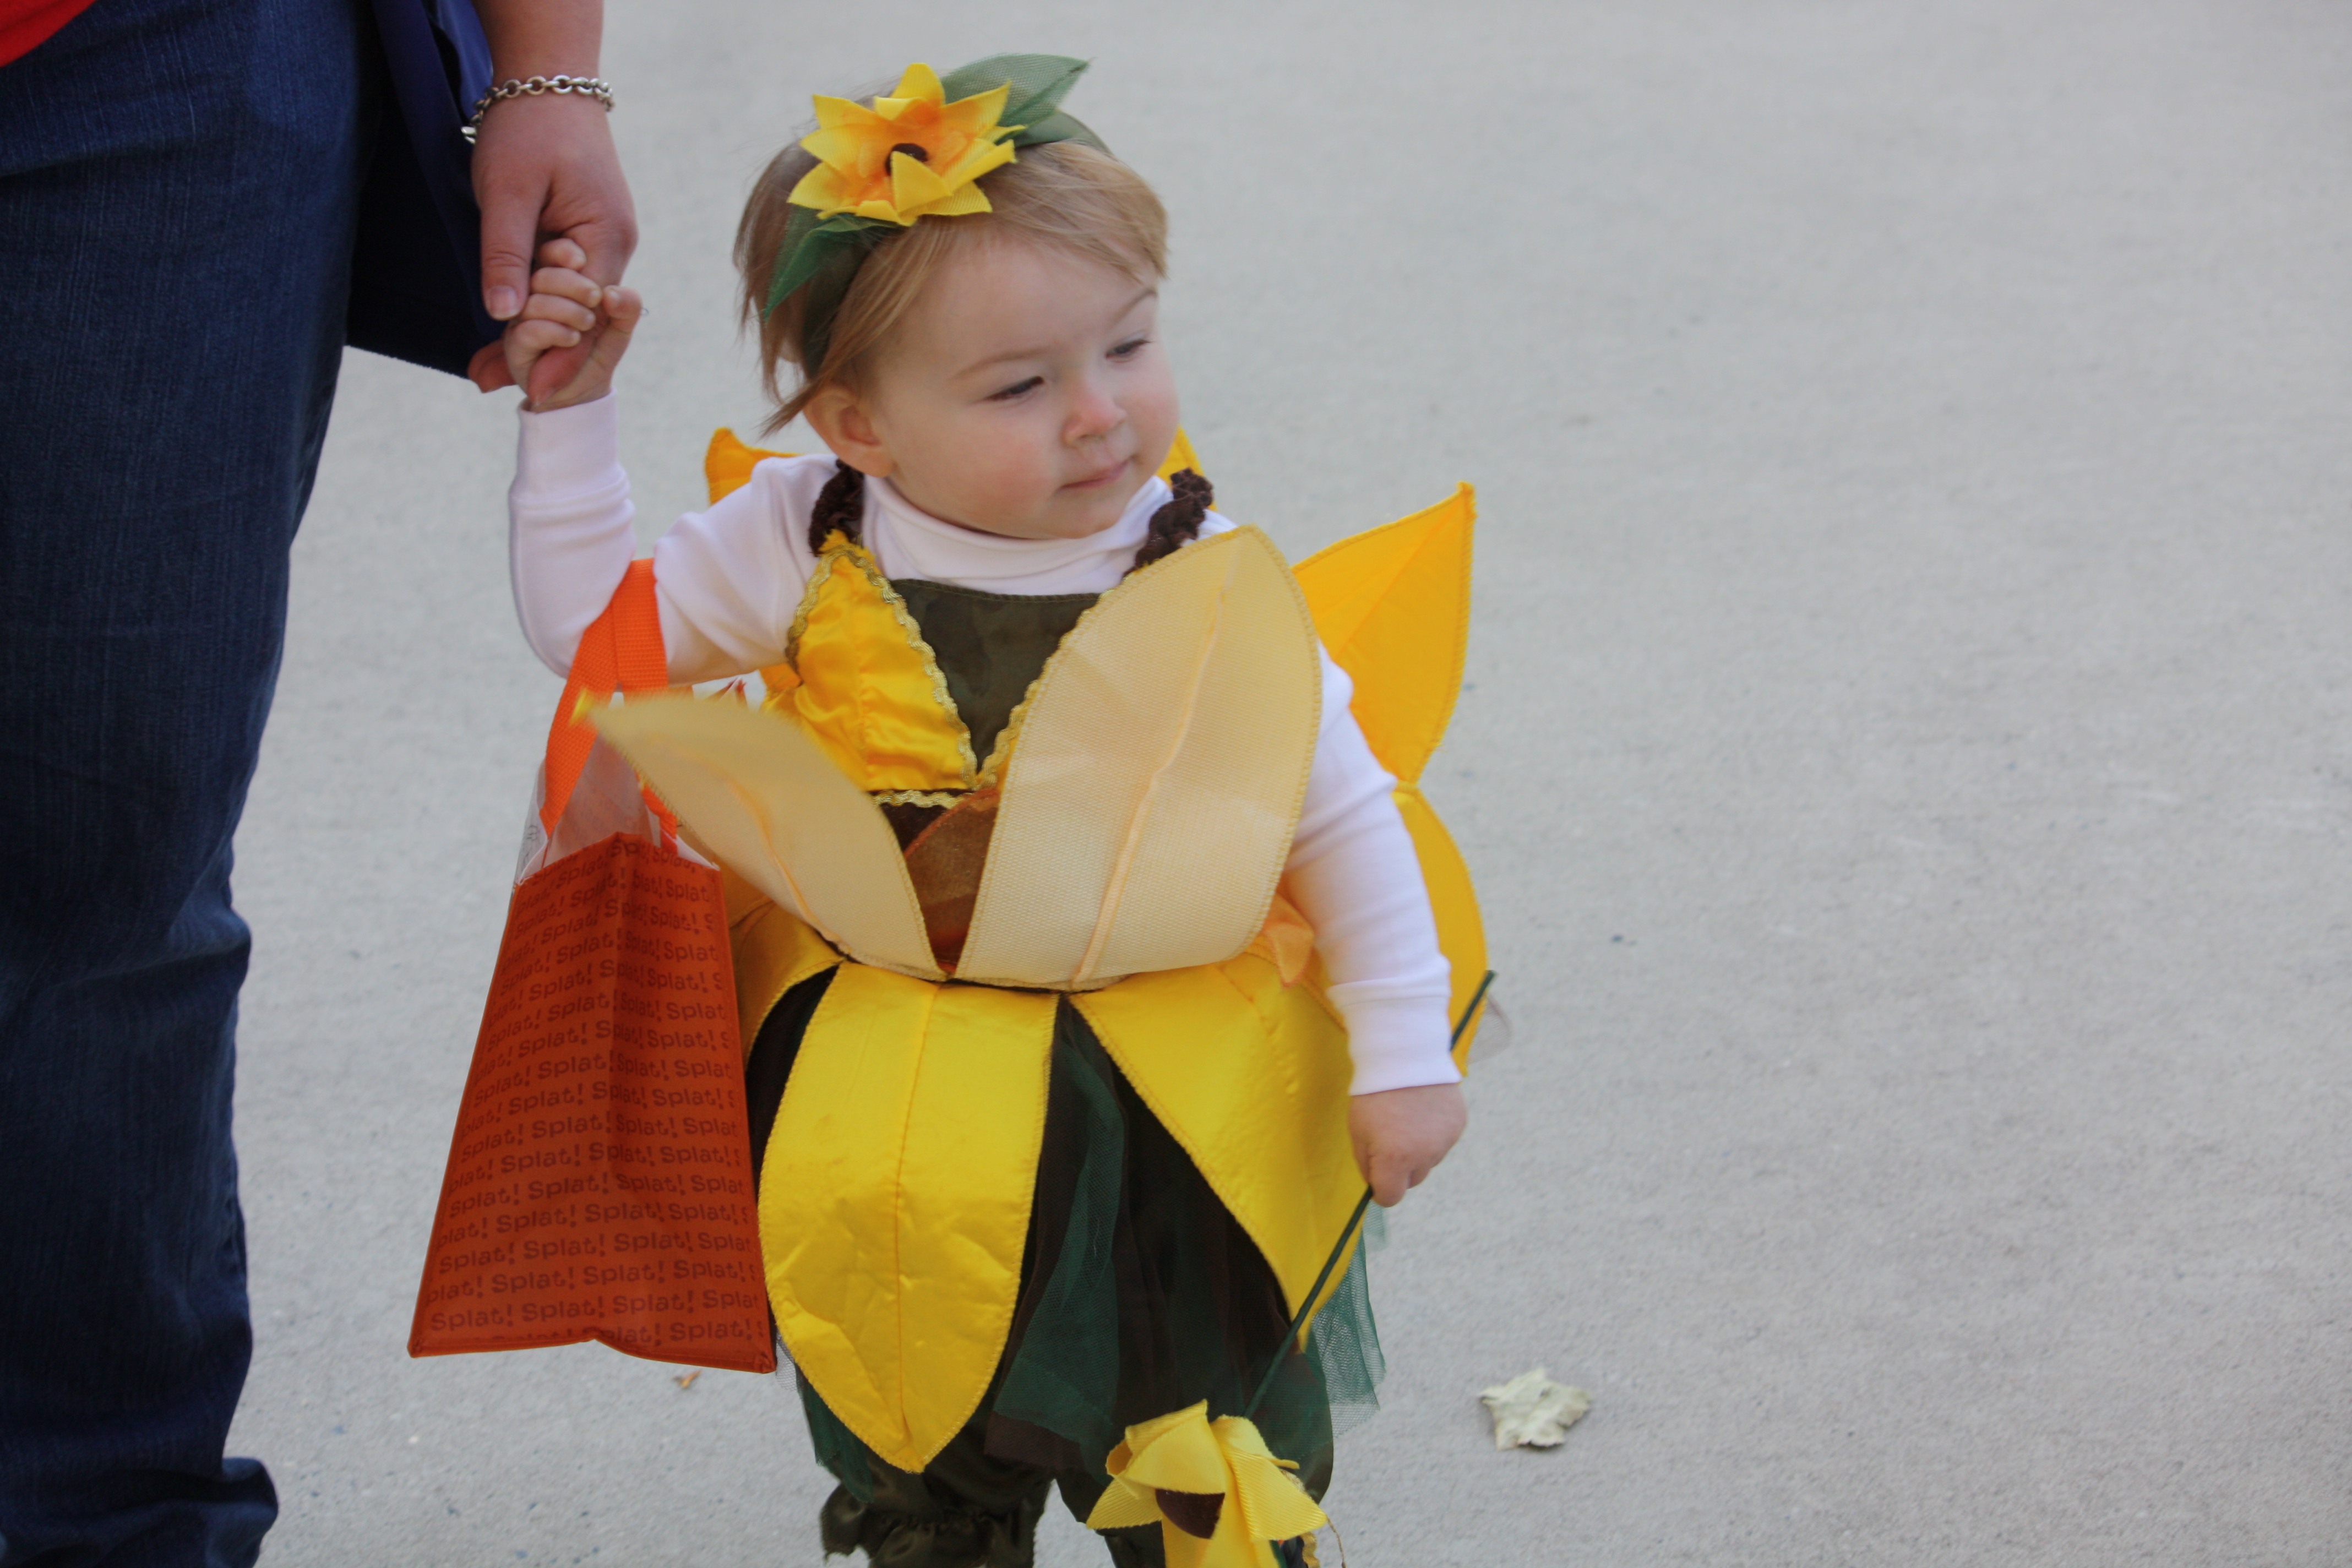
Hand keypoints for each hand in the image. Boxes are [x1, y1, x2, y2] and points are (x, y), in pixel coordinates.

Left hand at [467, 88, 635, 392]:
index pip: (587, 315)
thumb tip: (504, 315)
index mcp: (607, 240)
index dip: (558, 355)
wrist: (549, 82)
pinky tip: (504, 327)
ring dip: (532, 332)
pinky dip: (535, 304)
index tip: (532, 396)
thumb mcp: (506, 191)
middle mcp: (615, 249)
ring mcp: (604, 244)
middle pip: (581, 319)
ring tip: (484, 368)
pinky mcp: (586, 237)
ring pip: (570, 304)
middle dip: (539, 353)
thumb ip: (506, 254)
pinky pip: (563, 282)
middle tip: (486, 381)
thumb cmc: (529, 128)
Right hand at [503, 238, 640, 410]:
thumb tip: (613, 294)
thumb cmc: (598, 350)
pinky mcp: (516, 345)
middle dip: (571, 283)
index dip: (564, 252)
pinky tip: (573, 338)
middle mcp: (533, 296)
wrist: (583, 390)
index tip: (582, 260)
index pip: (549, 253)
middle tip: (594, 297)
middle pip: (540, 274)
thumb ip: (626, 307)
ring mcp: (521, 320)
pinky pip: (527, 330)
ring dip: (566, 311)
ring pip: (533, 301)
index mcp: (554, 282)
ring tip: (587, 324)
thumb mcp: (620, 326)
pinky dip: (554, 332)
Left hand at [1348, 1081, 1466, 1206]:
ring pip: (1429, 1160)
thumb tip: (1377, 1184)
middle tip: (1390, 1140)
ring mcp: (1445, 1141)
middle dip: (1400, 1169)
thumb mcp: (1358, 1132)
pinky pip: (1443, 1142)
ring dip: (1419, 1151)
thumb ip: (1367, 1165)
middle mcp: (1424, 1155)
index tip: (1377, 1176)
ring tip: (1407, 1120)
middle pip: (1412, 1180)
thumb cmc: (1373, 1095)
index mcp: (1395, 1159)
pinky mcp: (1458, 1125)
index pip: (1391, 1197)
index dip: (1381, 1190)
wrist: (1403, 1056)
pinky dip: (1433, 1134)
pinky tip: (1423, 1111)